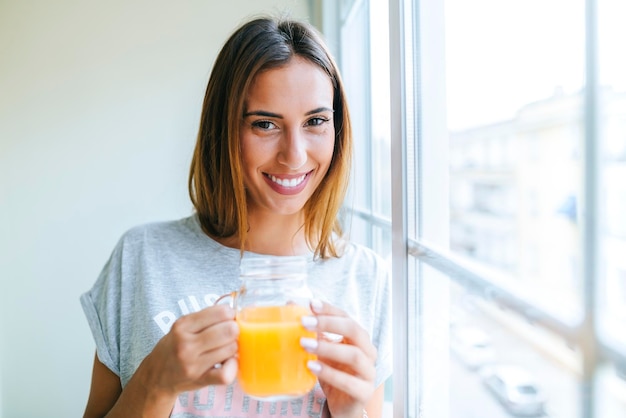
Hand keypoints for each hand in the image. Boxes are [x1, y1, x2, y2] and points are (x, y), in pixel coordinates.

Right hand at [141, 304, 238, 396]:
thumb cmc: (174, 347)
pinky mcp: (200, 380)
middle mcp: (186, 344)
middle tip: (231, 333)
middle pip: (228, 331)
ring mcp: (193, 364)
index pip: (220, 313)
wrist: (156, 376)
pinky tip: (228, 362)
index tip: (229, 317)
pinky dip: (233, 367)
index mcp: (183, 326)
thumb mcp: (182, 326)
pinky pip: (225, 374)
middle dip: (235, 330)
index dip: (230, 313)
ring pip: (230, 349)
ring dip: (234, 347)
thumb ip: (205, 318)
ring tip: (227, 347)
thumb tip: (233, 312)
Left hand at [301, 300, 376, 417]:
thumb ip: (313, 332)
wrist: (344, 406)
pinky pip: (349, 382)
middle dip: (329, 324)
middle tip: (304, 322)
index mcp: (358, 339)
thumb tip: (291, 306)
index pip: (347, 317)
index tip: (311, 304)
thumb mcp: (322, 352)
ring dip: (327, 348)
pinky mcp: (364, 392)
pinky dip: (330, 373)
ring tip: (304, 345)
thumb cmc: (334, 373)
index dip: (330, 310)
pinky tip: (312, 367)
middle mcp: (368, 352)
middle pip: (354, 330)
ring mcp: (368, 372)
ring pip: (354, 355)